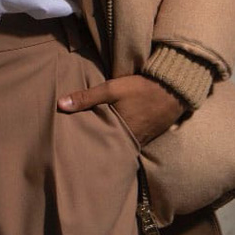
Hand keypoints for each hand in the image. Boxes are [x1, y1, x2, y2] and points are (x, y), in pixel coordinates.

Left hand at [57, 75, 185, 145]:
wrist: (174, 88)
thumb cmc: (141, 88)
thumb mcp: (112, 89)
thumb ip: (87, 97)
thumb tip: (60, 104)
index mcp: (120, 133)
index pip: (97, 144)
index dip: (85, 145)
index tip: (71, 146)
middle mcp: (131, 142)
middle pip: (108, 147)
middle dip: (96, 146)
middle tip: (78, 146)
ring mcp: (141, 140)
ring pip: (120, 144)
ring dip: (109, 142)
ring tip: (92, 140)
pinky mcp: (149, 135)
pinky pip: (131, 140)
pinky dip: (121, 137)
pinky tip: (113, 133)